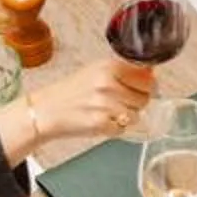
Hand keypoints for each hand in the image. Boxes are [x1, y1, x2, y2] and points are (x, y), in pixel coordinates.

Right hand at [23, 56, 155, 157]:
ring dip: (125, 117)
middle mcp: (108, 84)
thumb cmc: (70, 91)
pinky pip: (122, 129)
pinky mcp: (100, 123)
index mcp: (109, 67)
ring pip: (135, 116)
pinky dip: (114, 129)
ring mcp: (105, 104)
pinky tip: (101, 122)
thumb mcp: (96, 71)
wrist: (46, 110)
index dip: (146, 87)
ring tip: (107, 112)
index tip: (141, 90)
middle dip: (135, 103)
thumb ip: (122, 71)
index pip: (147, 78)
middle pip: (144, 99)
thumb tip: (150, 74)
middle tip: (119, 103)